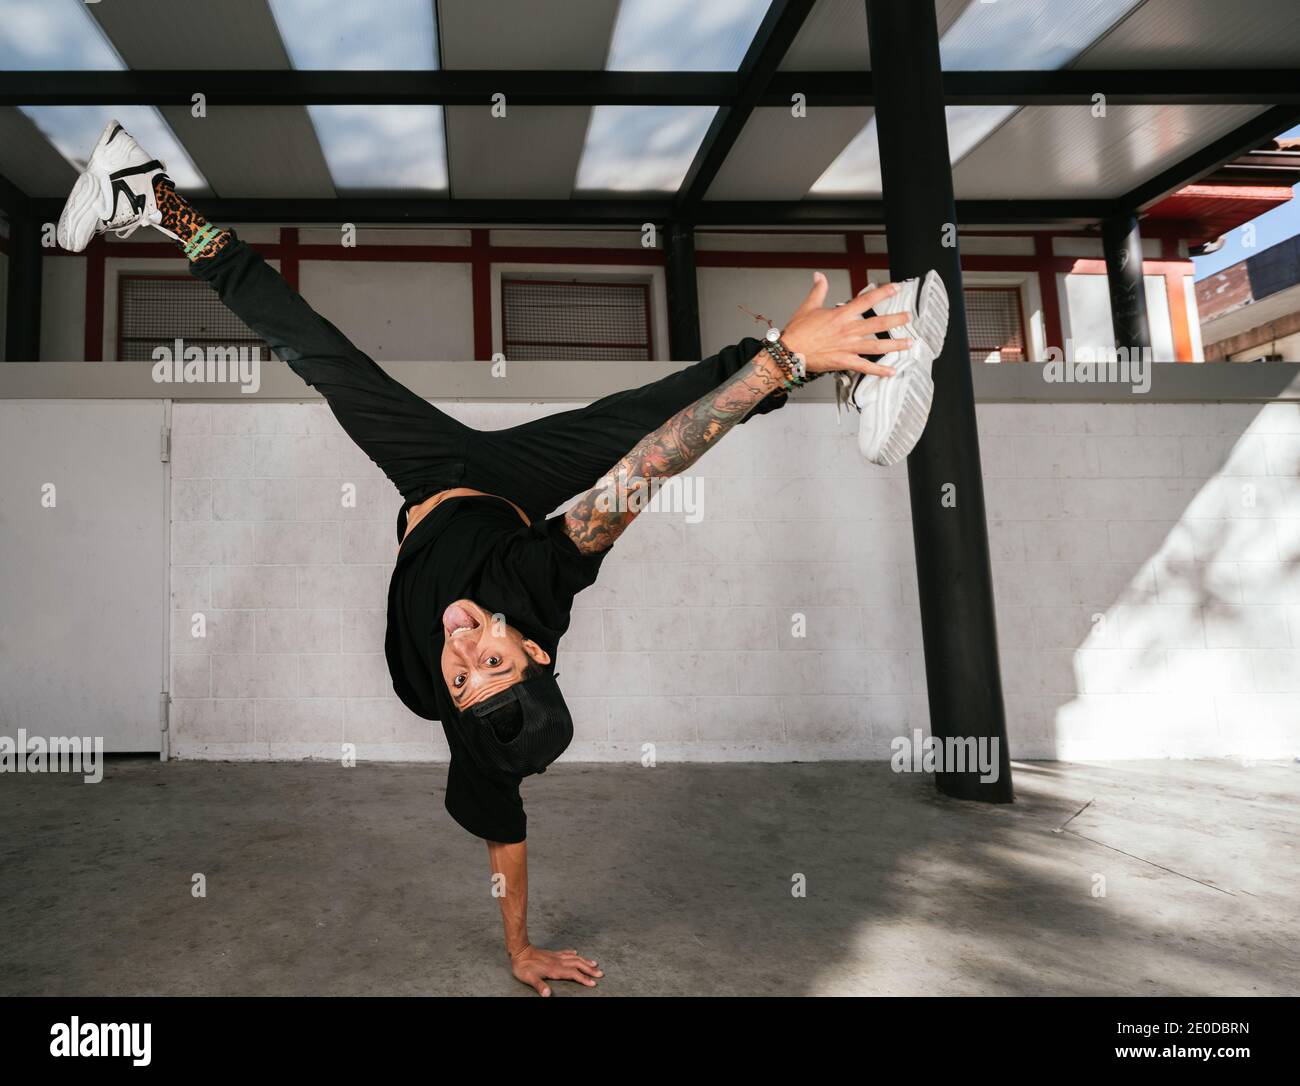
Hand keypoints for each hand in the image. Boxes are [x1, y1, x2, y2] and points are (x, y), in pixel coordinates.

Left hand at [510, 944, 602, 995]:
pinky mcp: (553, 954)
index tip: (593, 982)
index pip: (574, 974)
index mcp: (555, 969)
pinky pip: (566, 953)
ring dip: (585, 961)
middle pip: (578, 965)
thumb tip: (548, 995)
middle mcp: (558, 962)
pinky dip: (573, 954)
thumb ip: (540, 986)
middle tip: (601, 973)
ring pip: (575, 958)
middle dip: (590, 970)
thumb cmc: (524, 967)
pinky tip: (576, 953)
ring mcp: (556, 957)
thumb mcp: (530, 979)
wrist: (520, 952)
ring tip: (595, 963)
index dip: (584, 978)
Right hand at [779, 272, 911, 376]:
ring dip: (895, 344)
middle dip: (896, 320)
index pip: (866, 301)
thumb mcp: (808, 307)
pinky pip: (866, 367)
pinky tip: (891, 372)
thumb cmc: (798, 333)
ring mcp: (848, 347)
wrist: (790, 352)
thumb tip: (819, 276)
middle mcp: (848, 330)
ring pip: (877, 345)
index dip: (883, 293)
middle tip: (908, 317)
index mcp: (841, 315)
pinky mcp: (845, 361)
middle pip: (878, 323)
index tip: (896, 289)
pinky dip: (879, 371)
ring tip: (909, 343)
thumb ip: (818, 290)